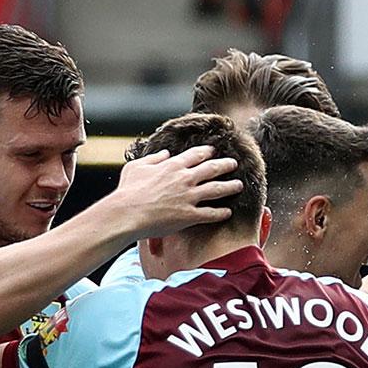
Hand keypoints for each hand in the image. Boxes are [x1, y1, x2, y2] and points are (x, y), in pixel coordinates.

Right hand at [111, 146, 244, 239]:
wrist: (127, 213)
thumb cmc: (128, 190)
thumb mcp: (136, 167)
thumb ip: (153, 158)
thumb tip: (165, 153)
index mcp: (172, 166)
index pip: (195, 155)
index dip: (207, 152)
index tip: (213, 151)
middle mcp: (184, 179)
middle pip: (211, 169)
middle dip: (225, 165)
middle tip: (234, 163)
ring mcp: (189, 197)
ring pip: (216, 189)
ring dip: (230, 187)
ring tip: (239, 185)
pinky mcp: (189, 215)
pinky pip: (211, 214)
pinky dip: (221, 213)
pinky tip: (228, 213)